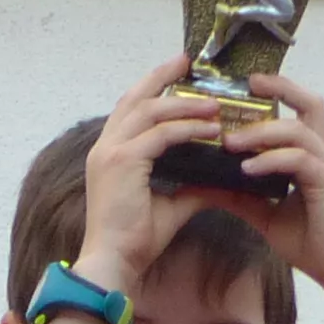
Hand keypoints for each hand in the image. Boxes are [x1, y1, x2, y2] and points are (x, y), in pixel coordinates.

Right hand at [60, 58, 233, 291]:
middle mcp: (105, 147)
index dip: (153, 88)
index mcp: (110, 154)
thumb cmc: (134, 240)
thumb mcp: (170, 205)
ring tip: (214, 104)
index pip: (131, 109)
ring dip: (185, 104)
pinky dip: (188, 129)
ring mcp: (111, 152)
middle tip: (188, 61)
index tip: (178, 74)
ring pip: (150, 111)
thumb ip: (191, 187)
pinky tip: (211, 130)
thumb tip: (219, 178)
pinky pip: (161, 134)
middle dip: (162, 76)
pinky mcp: (123, 162)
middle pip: (135, 97)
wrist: (114, 263)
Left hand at [228, 76, 323, 290]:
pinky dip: (270, 160)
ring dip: (261, 132)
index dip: (277, 92)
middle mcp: (322, 153)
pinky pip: (298, 160)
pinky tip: (246, 168)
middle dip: (280, 87)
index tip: (247, 84)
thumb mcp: (264, 214)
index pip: (297, 111)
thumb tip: (203, 184)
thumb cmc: (310, 241)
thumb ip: (238, 195)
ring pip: (297, 131)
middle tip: (245, 85)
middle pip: (310, 103)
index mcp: (309, 156)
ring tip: (229, 142)